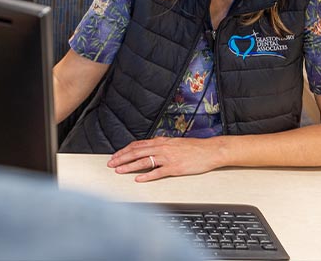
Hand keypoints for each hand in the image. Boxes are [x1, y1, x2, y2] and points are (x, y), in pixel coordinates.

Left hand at [107, 136, 221, 181]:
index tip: (115, 156)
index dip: (124, 150)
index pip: (137, 145)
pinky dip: (147, 176)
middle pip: (136, 152)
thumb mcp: (173, 142)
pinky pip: (158, 172)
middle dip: (122, 158)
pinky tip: (138, 179)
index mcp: (160, 141)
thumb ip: (160, 145)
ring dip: (129, 166)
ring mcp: (168, 158)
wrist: (209, 150)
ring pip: (144, 161)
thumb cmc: (193, 148)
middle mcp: (161, 148)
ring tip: (119, 170)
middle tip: (111, 164)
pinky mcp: (175, 168)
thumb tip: (148, 147)